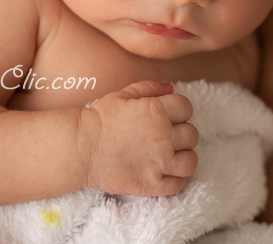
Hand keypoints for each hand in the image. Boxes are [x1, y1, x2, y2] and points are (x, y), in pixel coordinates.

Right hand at [78, 81, 198, 196]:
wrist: (80, 147)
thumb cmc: (99, 118)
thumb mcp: (123, 94)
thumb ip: (149, 88)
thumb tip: (170, 88)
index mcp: (157, 110)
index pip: (187, 108)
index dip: (180, 111)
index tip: (170, 116)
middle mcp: (163, 136)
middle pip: (192, 134)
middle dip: (182, 133)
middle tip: (167, 137)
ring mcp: (159, 162)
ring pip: (191, 161)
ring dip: (184, 157)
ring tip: (171, 156)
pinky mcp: (152, 184)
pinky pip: (178, 184)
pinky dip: (175, 179)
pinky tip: (165, 173)